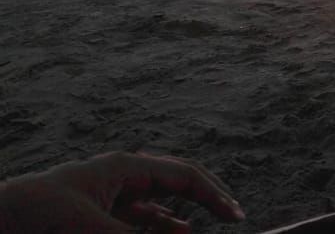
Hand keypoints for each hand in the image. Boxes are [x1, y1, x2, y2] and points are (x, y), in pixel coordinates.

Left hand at [0, 152, 244, 232]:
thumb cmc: (39, 216)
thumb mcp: (93, 230)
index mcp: (125, 167)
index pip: (182, 176)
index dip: (213, 194)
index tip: (236, 215)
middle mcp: (122, 175)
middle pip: (176, 179)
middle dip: (206, 194)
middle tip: (233, 214)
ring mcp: (109, 193)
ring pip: (158, 199)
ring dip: (184, 212)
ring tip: (210, 223)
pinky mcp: (96, 213)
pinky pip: (139, 214)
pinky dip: (160, 223)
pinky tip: (176, 231)